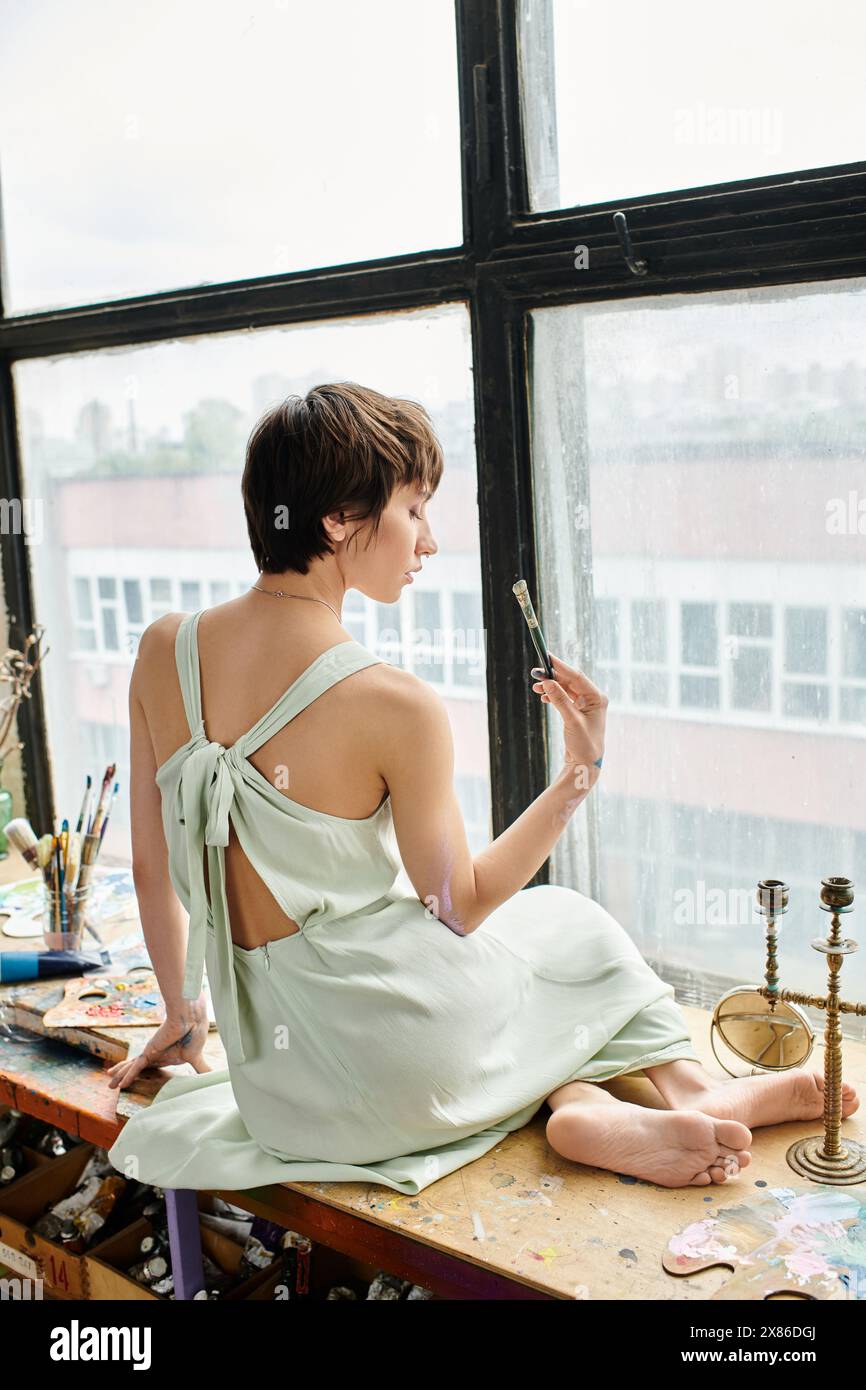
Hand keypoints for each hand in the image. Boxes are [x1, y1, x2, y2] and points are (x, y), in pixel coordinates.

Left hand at [106, 996, 211, 1090]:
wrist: (191, 1018)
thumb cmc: (195, 1032)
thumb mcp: (197, 1056)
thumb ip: (203, 1069)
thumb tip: (215, 1078)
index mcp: (169, 1055)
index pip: (154, 1065)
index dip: (148, 1070)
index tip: (138, 1076)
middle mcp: (158, 1053)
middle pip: (138, 1066)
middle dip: (126, 1073)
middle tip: (114, 1084)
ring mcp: (152, 1052)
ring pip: (133, 1068)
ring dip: (121, 1076)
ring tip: (110, 1085)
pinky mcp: (150, 1051)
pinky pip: (137, 1067)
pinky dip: (128, 1076)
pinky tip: (120, 1085)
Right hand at [530, 653, 607, 784]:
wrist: (585, 764)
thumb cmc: (584, 744)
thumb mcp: (571, 721)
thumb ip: (560, 700)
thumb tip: (548, 681)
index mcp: (597, 697)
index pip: (577, 676)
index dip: (561, 666)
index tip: (547, 657)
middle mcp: (593, 698)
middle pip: (570, 680)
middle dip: (553, 676)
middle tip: (536, 673)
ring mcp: (585, 704)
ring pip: (565, 688)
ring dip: (551, 686)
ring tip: (536, 687)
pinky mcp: (577, 711)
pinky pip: (564, 697)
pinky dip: (553, 695)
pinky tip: (543, 696)